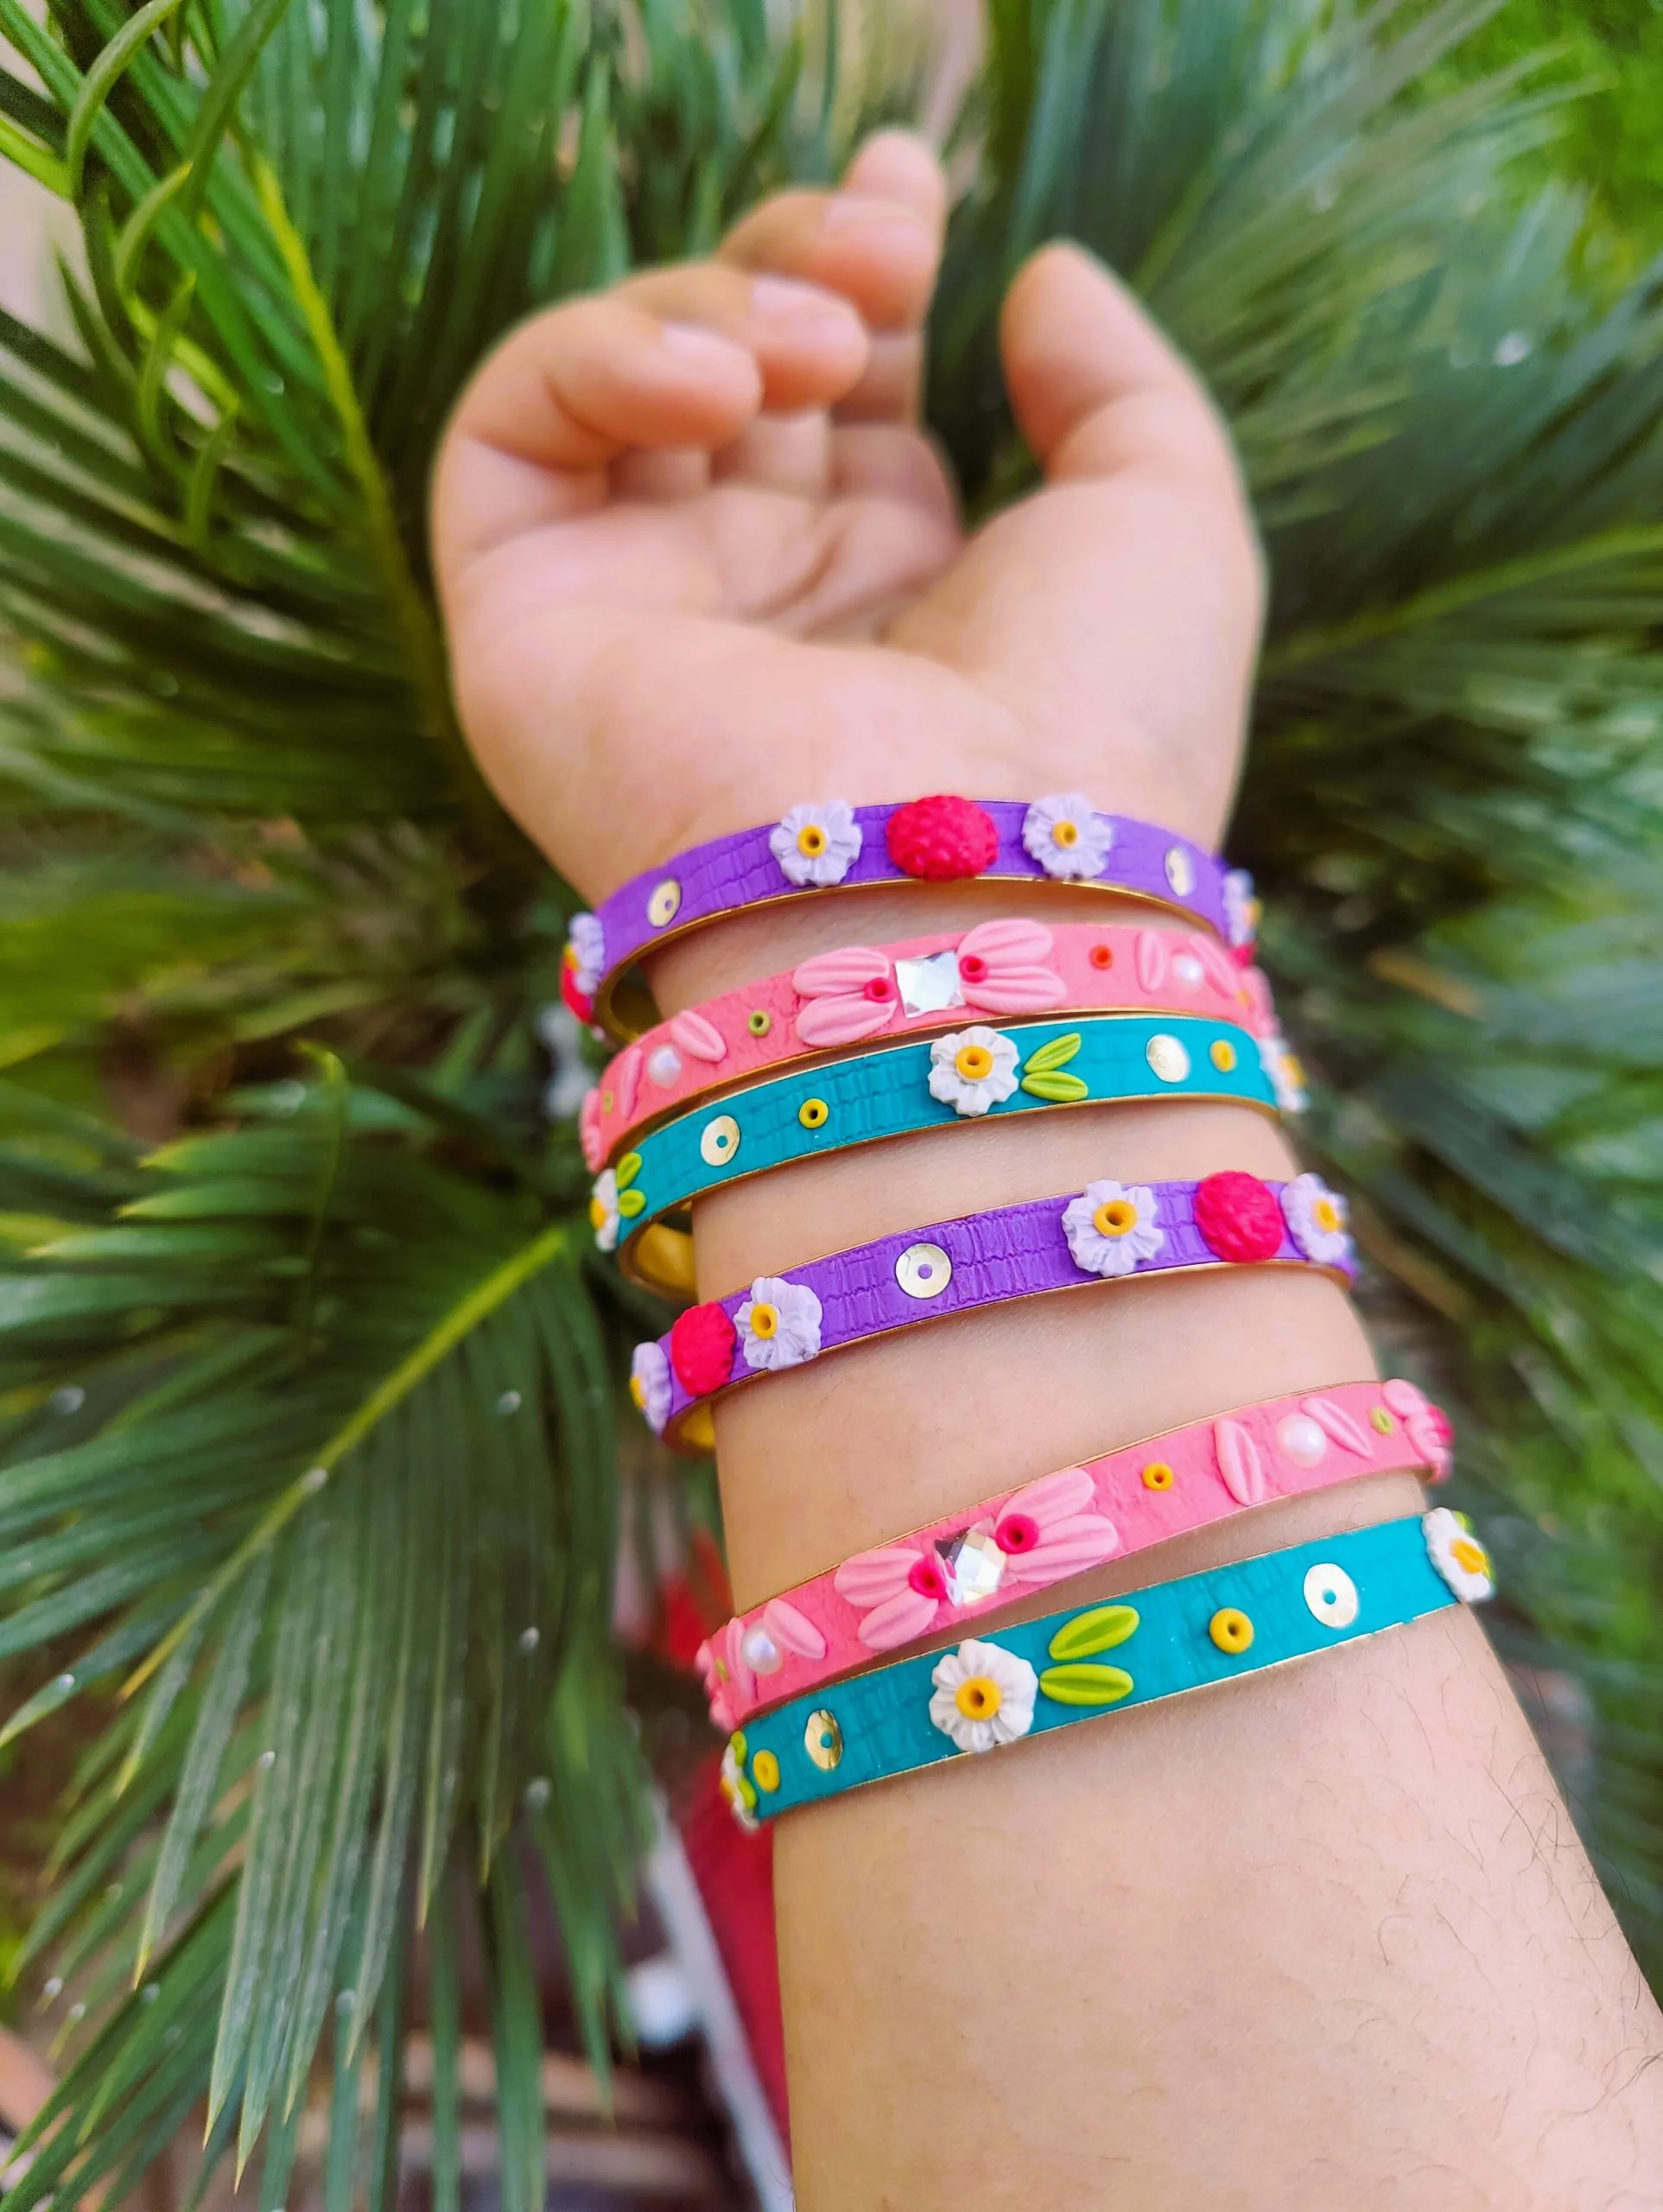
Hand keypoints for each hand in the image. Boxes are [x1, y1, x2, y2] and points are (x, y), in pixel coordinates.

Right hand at [431, 132, 1262, 901]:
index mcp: (898, 597)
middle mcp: (760, 610)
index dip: (858, 272)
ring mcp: (638, 626)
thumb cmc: (1098, 736)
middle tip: (884, 251)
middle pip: (726, 371)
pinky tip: (714, 387)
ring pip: (610, 391)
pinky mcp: (525, 641)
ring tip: (816, 348)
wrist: (973, 897)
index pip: (841, 398)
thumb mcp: (1167, 526)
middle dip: (793, 265)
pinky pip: (505, 440)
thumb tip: (1037, 277)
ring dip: (711, 309)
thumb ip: (1118, 384)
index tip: (908, 185)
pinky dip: (592, 361)